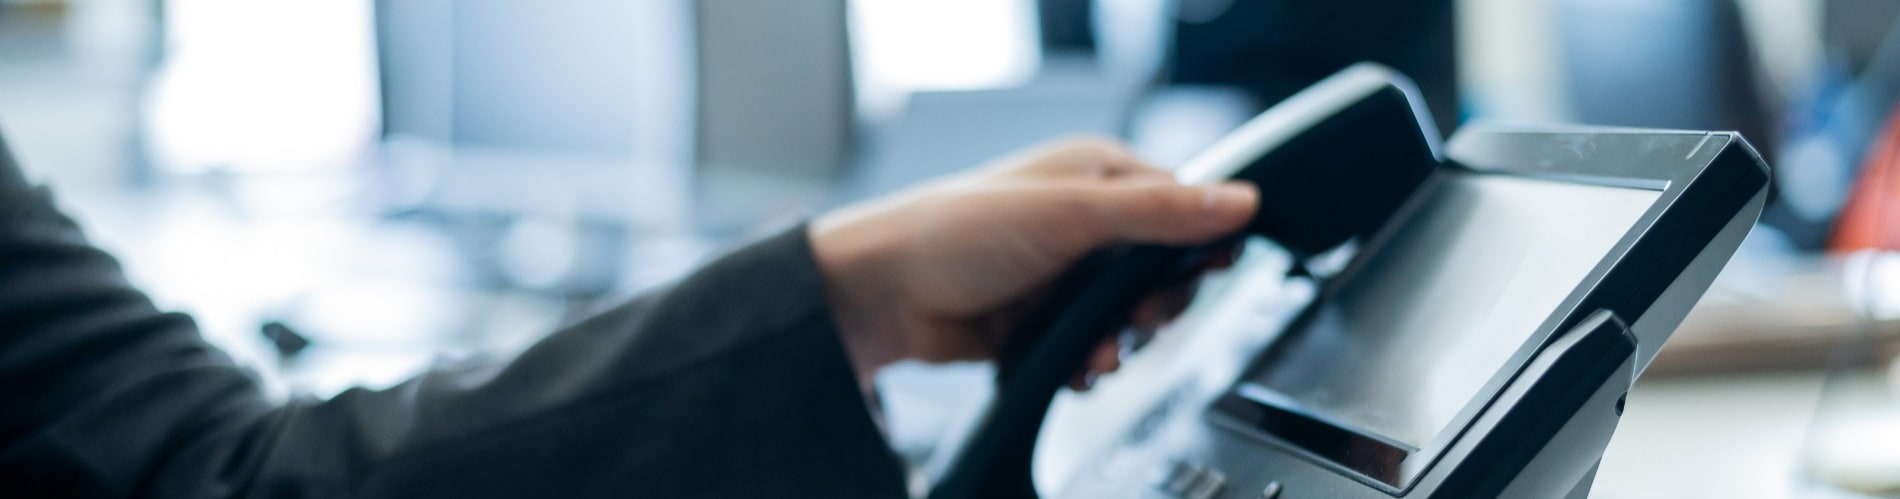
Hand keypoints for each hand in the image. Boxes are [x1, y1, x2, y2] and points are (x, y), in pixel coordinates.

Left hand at [811, 137, 1257, 389]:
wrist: (882, 296)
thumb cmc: (956, 232)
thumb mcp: (1071, 214)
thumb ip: (1157, 214)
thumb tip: (1239, 200)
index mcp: (1098, 176)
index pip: (1180, 208)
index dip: (1198, 245)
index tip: (1202, 273)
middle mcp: (1084, 224)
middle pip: (1160, 274)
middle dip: (1154, 308)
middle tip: (1136, 320)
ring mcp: (1062, 276)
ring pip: (1127, 321)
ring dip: (1119, 344)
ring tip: (1096, 353)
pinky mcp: (1042, 322)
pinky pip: (1089, 350)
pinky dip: (1087, 365)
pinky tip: (1073, 368)